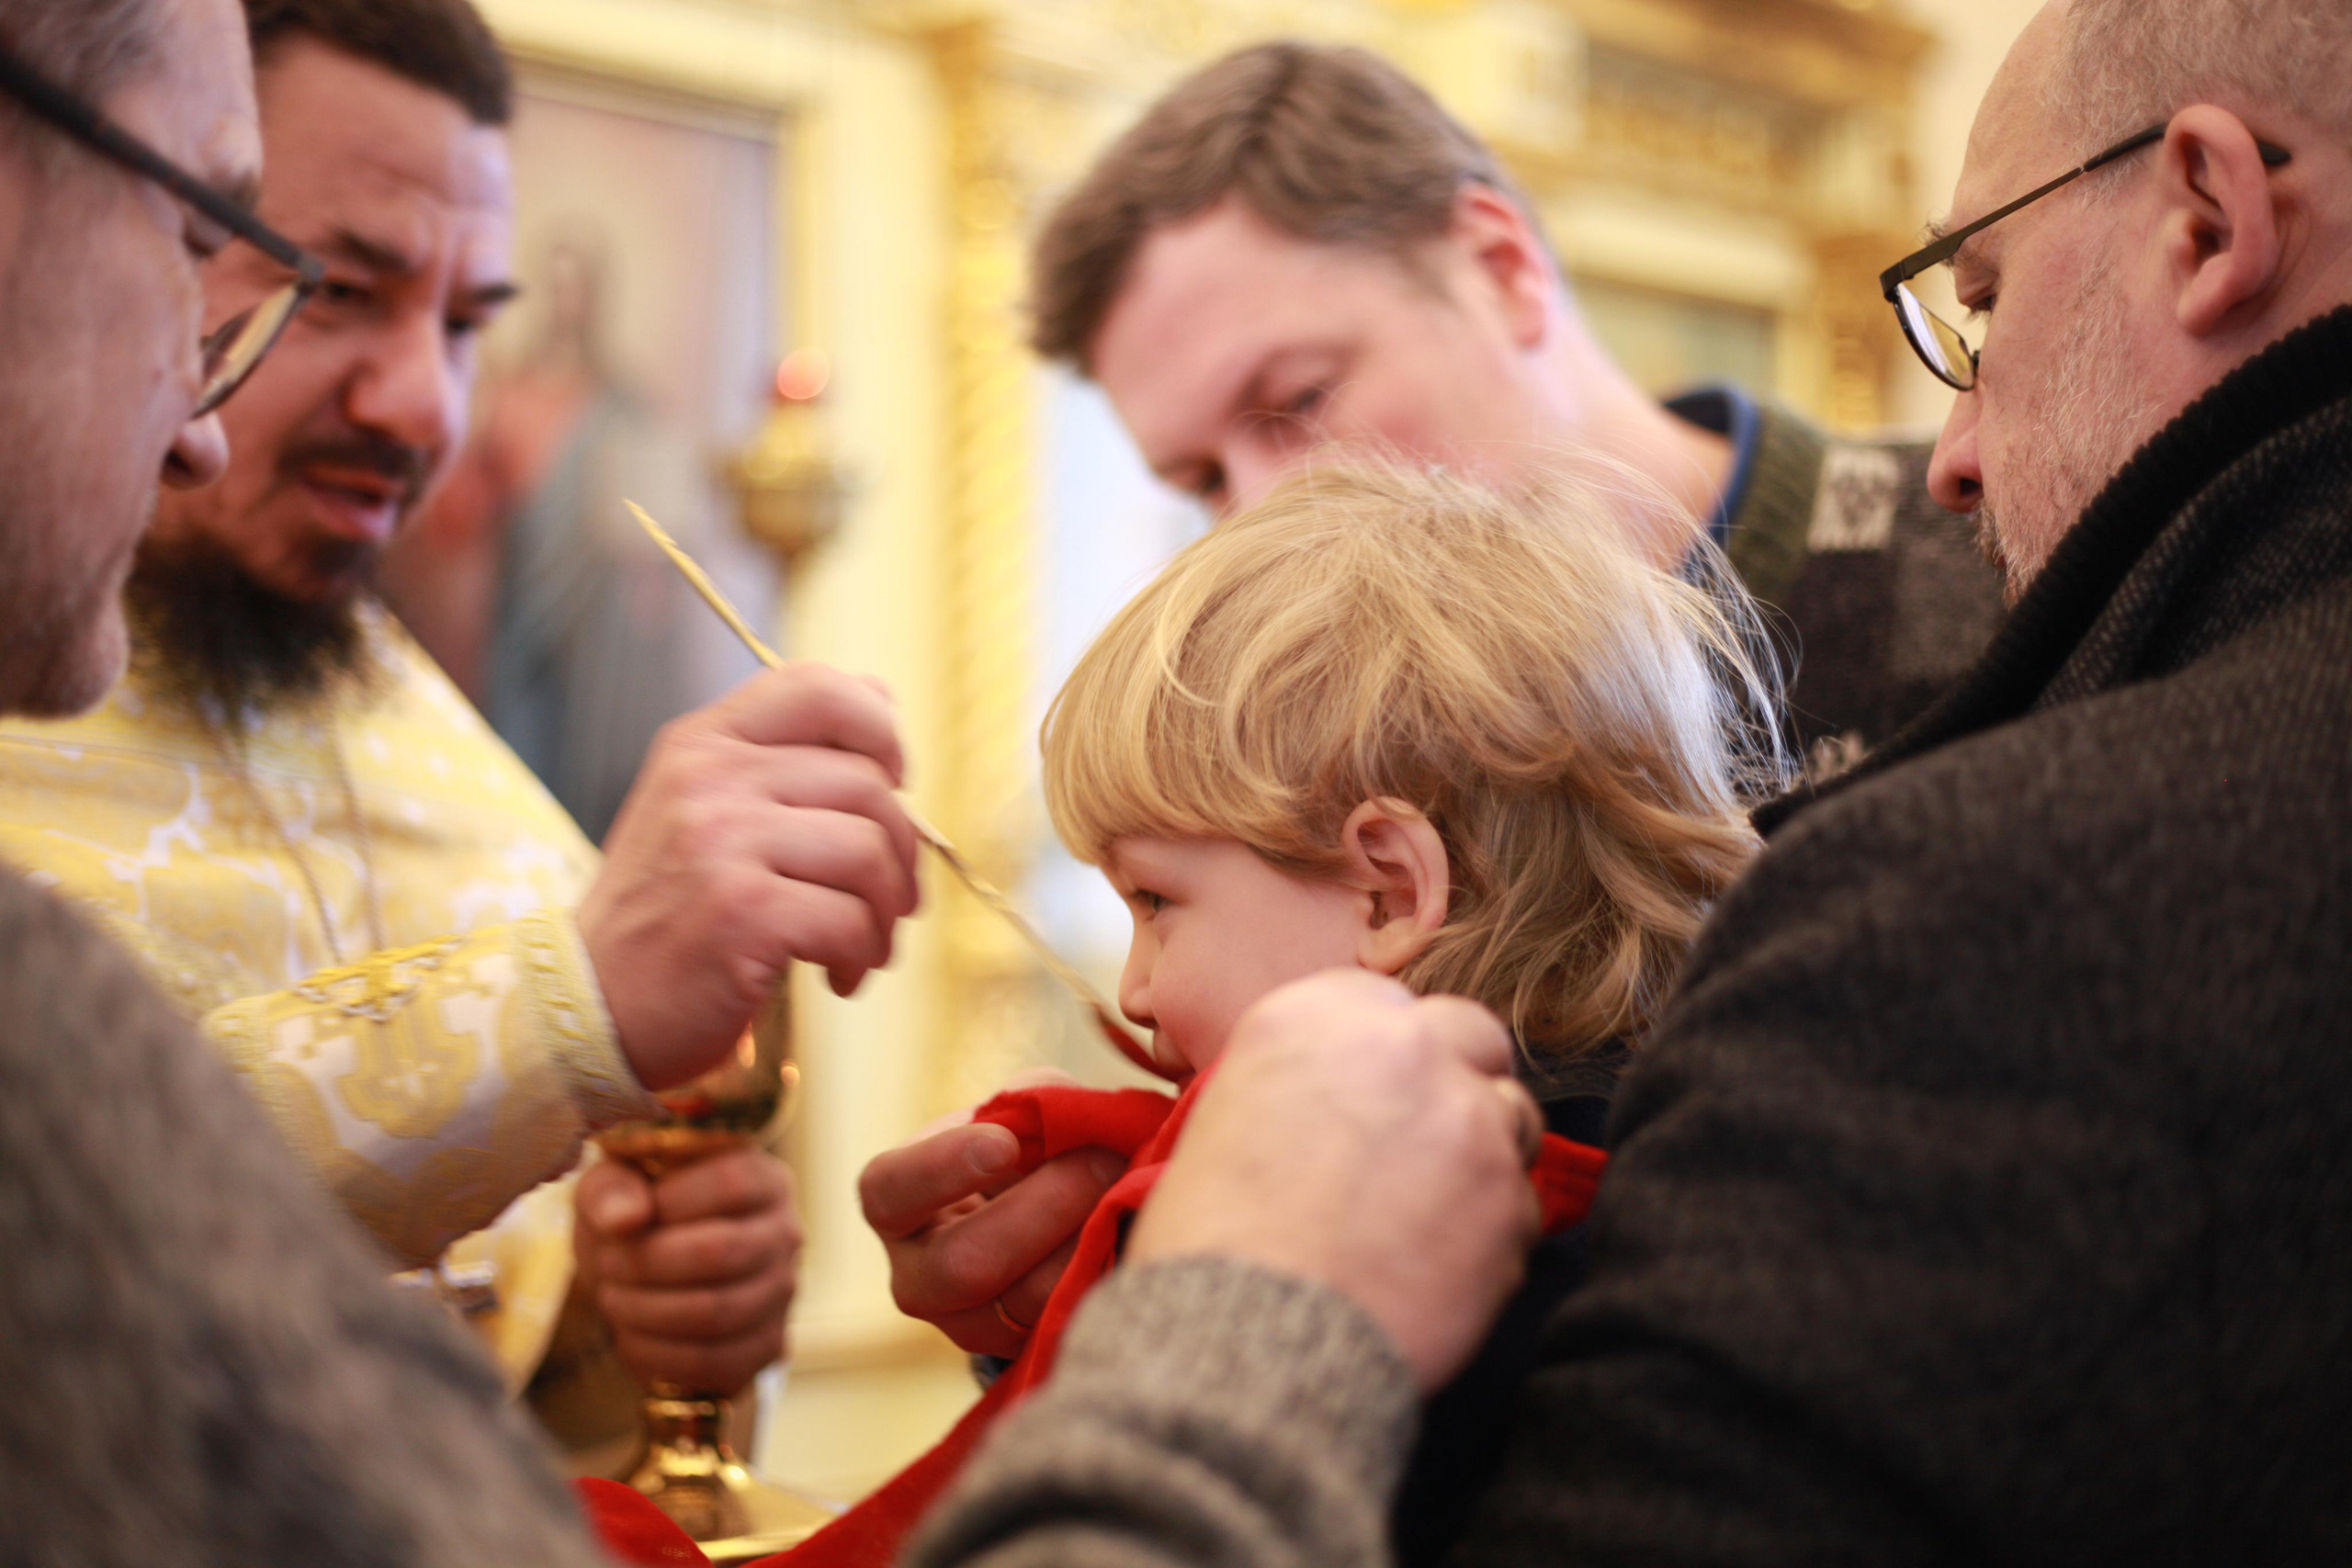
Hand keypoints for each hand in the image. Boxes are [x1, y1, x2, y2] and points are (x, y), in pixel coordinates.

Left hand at [575, 1146, 802, 1395]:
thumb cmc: (638, 1214)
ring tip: (613, 1297)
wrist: (650, 1267)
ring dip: (645, 1310)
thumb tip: (625, 1220)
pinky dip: (655, 1354)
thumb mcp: (613, 1185)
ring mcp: (782, 1292)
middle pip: (723, 1252)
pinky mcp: (767, 1343)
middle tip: (608, 1264)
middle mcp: (785, 1233)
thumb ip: (612, 1191)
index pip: (730, 1185)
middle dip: (647, 1263)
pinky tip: (629, 1335)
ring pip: (716, 1312)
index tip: (627, 1218)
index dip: (670, 1204)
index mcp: (763, 1179)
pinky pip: (711, 1361)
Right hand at [581, 664, 920, 1090]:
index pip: (816, 686)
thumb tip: (882, 696)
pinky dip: (862, 956)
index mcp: (702, 742)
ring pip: (870, 850)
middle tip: (889, 901)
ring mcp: (721, 842)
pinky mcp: (741, 911)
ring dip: (885, 913)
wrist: (591, 1006)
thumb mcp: (702, 809)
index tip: (894, 784)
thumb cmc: (668, 914)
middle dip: (900, 852)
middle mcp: (709, 778)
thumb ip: (779, 756)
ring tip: (863, 946)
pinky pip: (851, 919)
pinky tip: (838, 978)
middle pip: (867, 783)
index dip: (880, 729)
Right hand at [859, 1071, 1127, 1358]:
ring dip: (1087, 1238)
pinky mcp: (1021, 1354)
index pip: (889, 1191)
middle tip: (1104, 1159)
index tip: (1003, 1143)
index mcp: (895, 1203)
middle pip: (966, 1263)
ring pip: (1028, 1300)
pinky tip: (1132, 1233)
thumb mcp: (1026, 1110)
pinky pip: (1068, 1322)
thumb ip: (1039, 1104)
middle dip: (1045, 1207)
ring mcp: (966, 1327)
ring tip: (1127, 1189)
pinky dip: (1106, 1273)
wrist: (1049, 1219)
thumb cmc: (1028, 1150)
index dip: (943, 1167)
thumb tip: (1074, 1120)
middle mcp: (917, 1277)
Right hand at [1129, 970, 1540, 1391]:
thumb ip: (1308, 1080)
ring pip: (1511, 1117)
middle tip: (1428, 1143)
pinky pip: (1520, 1204)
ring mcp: (1466, 1117)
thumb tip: (1355, 1099)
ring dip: (1482, 1155)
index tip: (1383, 1093)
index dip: (1392, 1052)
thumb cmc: (1214, 1246)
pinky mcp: (1509, 1196)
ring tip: (1425, 1218)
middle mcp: (1400, 1045)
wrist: (1248, 1344)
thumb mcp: (1228, 1116)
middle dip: (1460, 1080)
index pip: (1387, 1003)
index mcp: (1313, 1016)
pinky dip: (1489, 1234)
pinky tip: (1433, 1270)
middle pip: (1471, 1035)